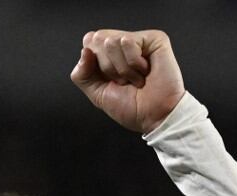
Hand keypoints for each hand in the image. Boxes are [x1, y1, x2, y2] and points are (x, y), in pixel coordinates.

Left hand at [70, 29, 184, 134]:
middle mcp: (123, 43)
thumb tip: (85, 51)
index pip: (88, 41)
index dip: (93, 64)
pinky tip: (146, 72)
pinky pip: (128, 42)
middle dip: (108, 68)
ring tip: (136, 78)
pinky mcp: (154, 38)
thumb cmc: (132, 107)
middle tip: (125, 80)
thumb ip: (82, 74)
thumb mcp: (97, 93)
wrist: (155, 117)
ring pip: (111, 42)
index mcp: (109, 54)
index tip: (109, 80)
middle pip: (97, 39)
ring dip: (122, 69)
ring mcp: (139, 40)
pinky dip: (134, 64)